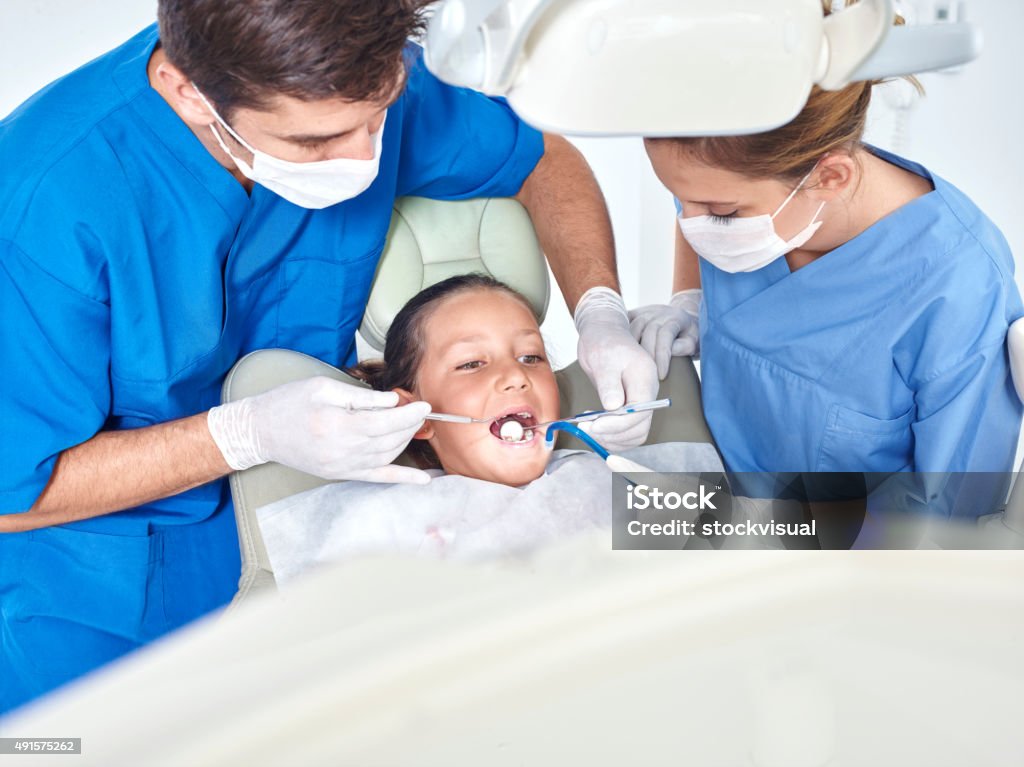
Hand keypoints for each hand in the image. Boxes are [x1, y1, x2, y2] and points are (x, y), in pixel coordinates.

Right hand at [208, 376, 432, 482]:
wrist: (261, 431)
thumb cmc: (289, 403)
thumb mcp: (323, 387)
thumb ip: (360, 396)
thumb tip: (392, 401)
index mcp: (336, 425)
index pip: (384, 422)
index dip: (408, 414)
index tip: (424, 405)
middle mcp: (340, 450)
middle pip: (388, 439)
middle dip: (410, 425)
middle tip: (420, 411)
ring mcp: (341, 466)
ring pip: (387, 456)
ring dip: (405, 441)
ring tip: (413, 425)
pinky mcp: (340, 474)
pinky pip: (377, 478)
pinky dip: (402, 479)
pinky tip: (423, 480)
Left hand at [574, 287, 659, 451]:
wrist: (604, 334)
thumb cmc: (603, 343)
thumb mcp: (602, 360)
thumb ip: (609, 384)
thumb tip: (613, 407)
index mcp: (645, 379)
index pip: (638, 412)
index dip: (615, 424)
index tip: (592, 426)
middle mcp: (648, 393)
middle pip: (639, 427)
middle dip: (612, 434)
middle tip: (585, 429)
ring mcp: (642, 401)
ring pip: (636, 433)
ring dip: (613, 439)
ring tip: (589, 432)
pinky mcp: (633, 407)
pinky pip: (629, 431)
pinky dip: (613, 437)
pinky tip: (596, 432)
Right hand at [628, 289, 701, 379]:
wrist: (683, 317)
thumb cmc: (690, 334)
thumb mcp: (695, 340)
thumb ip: (686, 346)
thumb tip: (672, 352)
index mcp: (676, 318)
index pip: (666, 336)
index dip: (662, 356)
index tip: (661, 375)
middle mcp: (659, 313)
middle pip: (648, 333)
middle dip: (646, 356)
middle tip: (645, 376)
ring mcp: (645, 312)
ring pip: (634, 328)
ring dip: (630, 348)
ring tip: (630, 367)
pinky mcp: (634, 314)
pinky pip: (625, 324)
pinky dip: (620, 336)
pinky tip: (618, 352)